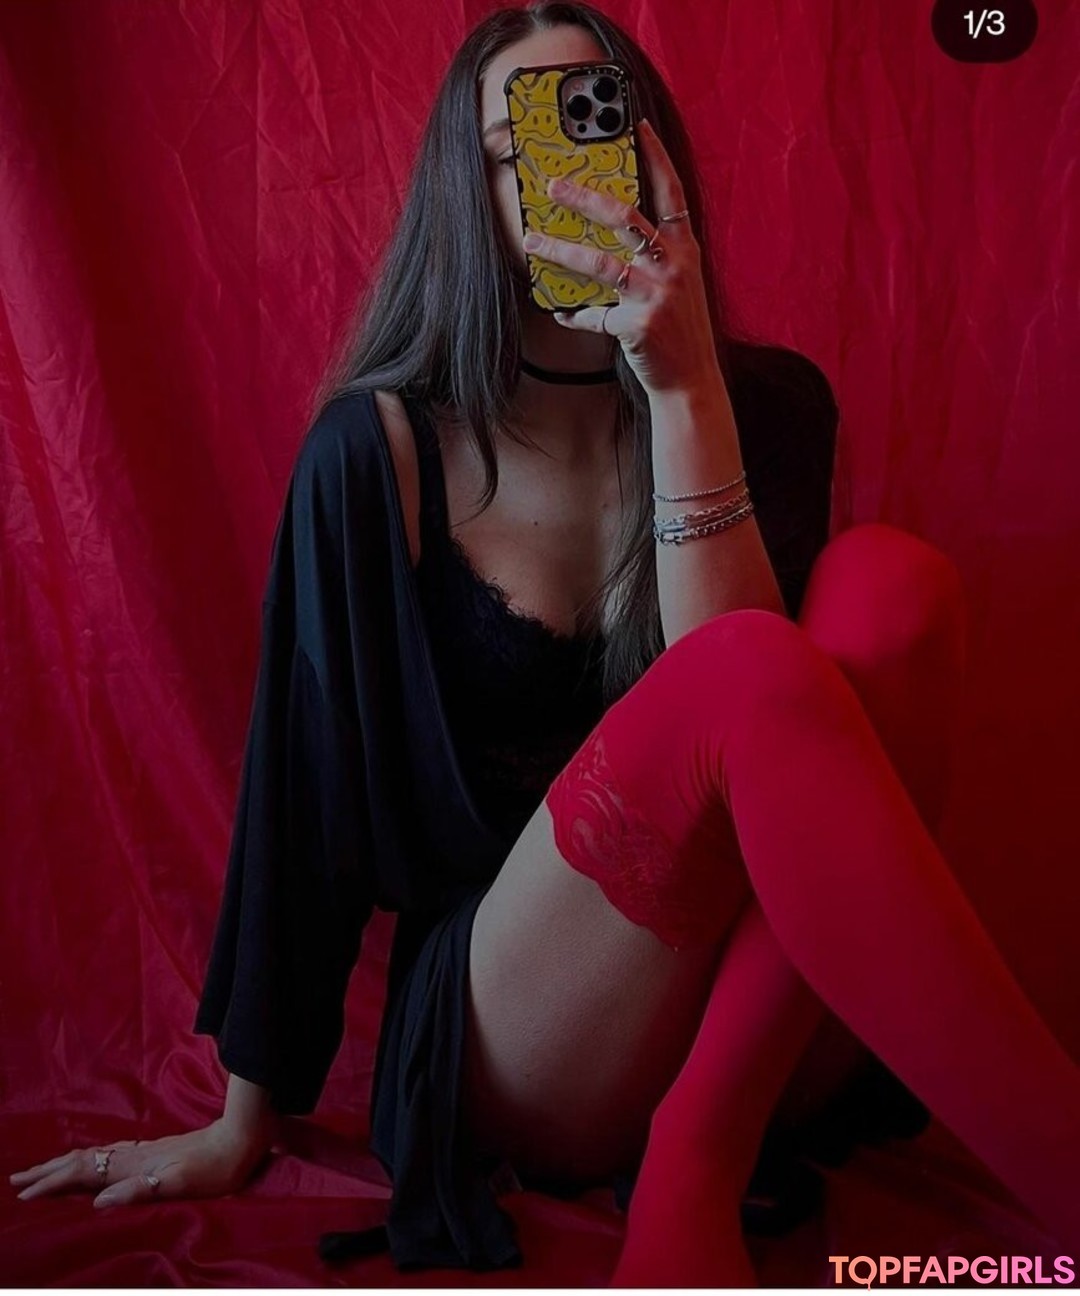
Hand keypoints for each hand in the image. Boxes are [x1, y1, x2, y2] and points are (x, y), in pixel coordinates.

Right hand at [8, 1119, 270, 1207]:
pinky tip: (93, 1163)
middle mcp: (134, 1155)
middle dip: (48, 1171)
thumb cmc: (215, 1166)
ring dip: (65, 1165)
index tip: (23, 1195)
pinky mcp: (156, 1153)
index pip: (82, 1174)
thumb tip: (98, 1203)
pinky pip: (110, 1156)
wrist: (241, 1137)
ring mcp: (145, 1152)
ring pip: (94, 1157)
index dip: (52, 1185)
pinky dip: (89, 1161)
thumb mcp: (180, 1182)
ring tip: (44, 1171)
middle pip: (82, 1161)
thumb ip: (140, 1191)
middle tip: (16, 1179)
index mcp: (134, 1165)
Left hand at [520, 117, 722, 396]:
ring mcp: (657, 294)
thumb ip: (653, 255)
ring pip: (600, 263)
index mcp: (684, 248)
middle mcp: (673, 265)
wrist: (691, 380)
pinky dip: (573, 314)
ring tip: (533, 240)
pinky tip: (558, 311)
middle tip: (553, 186)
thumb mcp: (678, 283)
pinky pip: (594, 315)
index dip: (655, 155)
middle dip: (585, 197)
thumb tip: (608, 233)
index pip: (671, 191)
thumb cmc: (679, 329)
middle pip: (625, 217)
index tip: (636, 123)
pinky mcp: (639, 325)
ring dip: (561, 249)